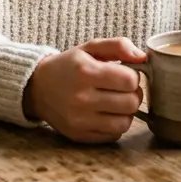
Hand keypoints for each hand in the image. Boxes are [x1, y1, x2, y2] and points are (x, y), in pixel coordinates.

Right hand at [22, 37, 145, 142]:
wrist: (37, 88)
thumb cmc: (69, 66)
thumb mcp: (90, 47)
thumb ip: (119, 46)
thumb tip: (143, 58)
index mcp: (86, 72)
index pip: (129, 80)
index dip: (132, 76)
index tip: (124, 74)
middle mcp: (81, 98)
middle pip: (131, 103)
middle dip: (132, 94)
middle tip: (123, 89)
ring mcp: (79, 120)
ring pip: (125, 123)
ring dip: (126, 112)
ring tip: (116, 102)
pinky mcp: (79, 135)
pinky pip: (113, 135)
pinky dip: (115, 125)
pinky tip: (106, 114)